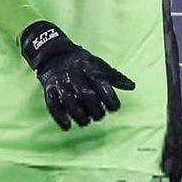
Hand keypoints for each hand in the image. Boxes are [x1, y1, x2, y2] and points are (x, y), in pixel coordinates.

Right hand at [20, 21, 134, 130]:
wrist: (55, 55)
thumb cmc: (83, 64)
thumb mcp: (100, 66)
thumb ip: (115, 77)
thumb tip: (132, 86)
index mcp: (90, 69)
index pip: (102, 85)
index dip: (110, 99)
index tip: (114, 108)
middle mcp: (75, 76)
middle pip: (87, 96)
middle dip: (95, 110)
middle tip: (99, 116)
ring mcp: (61, 83)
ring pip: (70, 102)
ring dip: (80, 116)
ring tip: (86, 122)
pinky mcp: (49, 90)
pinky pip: (53, 105)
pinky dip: (60, 118)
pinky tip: (67, 126)